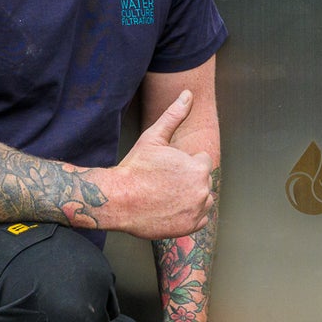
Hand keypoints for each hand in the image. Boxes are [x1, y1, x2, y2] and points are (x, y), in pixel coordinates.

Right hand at [107, 90, 213, 239]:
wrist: (118, 200)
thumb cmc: (135, 168)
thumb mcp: (154, 138)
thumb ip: (175, 115)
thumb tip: (188, 93)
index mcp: (198, 167)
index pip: (202, 162)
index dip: (184, 162)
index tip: (167, 168)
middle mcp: (202, 190)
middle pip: (202, 181)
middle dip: (187, 179)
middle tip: (163, 182)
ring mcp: (196, 211)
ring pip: (203, 199)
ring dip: (191, 197)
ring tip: (167, 194)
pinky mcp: (189, 227)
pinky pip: (200, 218)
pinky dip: (189, 214)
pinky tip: (170, 208)